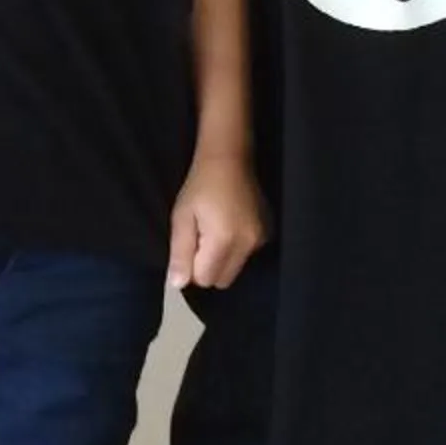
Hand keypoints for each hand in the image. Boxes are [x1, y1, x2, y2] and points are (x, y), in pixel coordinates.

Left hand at [168, 150, 264, 288]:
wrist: (229, 159)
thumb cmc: (199, 186)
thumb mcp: (181, 218)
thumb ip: (180, 253)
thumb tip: (178, 285)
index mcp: (223, 240)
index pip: (205, 279)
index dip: (193, 266)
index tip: (191, 242)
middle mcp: (247, 244)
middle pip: (222, 280)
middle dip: (208, 267)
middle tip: (202, 237)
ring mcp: (261, 239)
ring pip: (235, 269)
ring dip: (223, 258)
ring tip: (216, 229)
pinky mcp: (268, 234)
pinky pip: (247, 256)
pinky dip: (237, 249)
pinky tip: (231, 225)